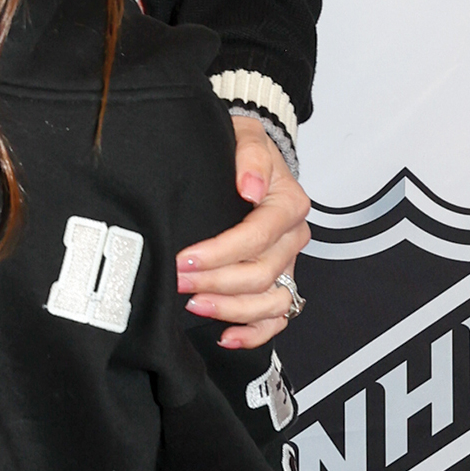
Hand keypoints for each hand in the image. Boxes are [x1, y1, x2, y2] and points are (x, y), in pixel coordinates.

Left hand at [175, 116, 309, 349]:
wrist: (251, 155)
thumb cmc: (243, 146)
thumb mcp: (247, 135)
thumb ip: (250, 155)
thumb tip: (249, 186)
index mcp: (288, 204)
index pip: (257, 236)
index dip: (220, 252)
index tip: (185, 258)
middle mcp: (292, 237)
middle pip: (260, 273)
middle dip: (216, 282)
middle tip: (177, 281)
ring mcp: (287, 262)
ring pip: (271, 301)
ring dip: (232, 309)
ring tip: (194, 305)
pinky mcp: (279, 280)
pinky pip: (277, 317)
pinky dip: (256, 332)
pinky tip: (226, 335)